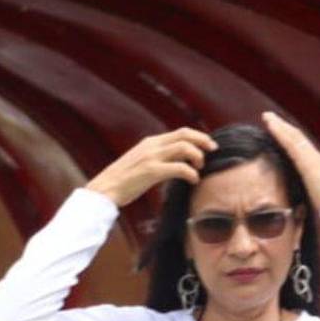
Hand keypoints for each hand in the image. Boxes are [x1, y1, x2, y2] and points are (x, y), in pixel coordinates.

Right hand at [84, 127, 217, 207]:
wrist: (106, 188)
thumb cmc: (125, 180)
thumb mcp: (143, 162)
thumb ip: (159, 158)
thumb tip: (179, 160)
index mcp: (151, 142)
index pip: (180, 132)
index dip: (198, 136)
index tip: (209, 145)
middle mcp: (152, 145)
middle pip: (185, 135)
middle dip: (203, 141)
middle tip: (213, 151)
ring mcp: (152, 157)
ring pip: (184, 148)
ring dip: (198, 157)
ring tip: (200, 168)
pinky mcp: (152, 171)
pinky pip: (179, 168)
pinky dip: (191, 173)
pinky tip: (193, 180)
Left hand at [262, 111, 319, 210]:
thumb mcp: (319, 204)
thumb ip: (311, 199)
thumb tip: (300, 210)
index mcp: (319, 170)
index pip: (303, 149)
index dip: (291, 138)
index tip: (279, 131)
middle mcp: (317, 160)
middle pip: (298, 139)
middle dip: (284, 127)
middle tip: (270, 118)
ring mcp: (313, 160)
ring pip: (294, 137)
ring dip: (280, 126)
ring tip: (267, 117)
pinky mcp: (308, 163)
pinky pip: (291, 144)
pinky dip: (280, 133)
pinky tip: (270, 126)